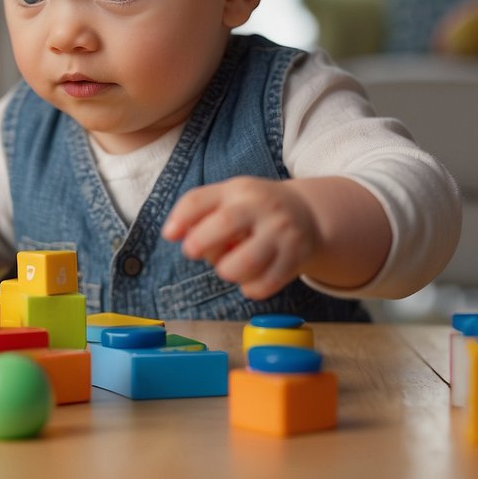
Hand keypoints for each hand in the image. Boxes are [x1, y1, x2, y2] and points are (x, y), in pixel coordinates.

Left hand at [161, 177, 320, 300]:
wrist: (307, 214)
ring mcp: (281, 233)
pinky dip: (249, 288)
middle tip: (193, 252)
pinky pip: (264, 285)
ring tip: (228, 266)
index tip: (169, 235)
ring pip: (244, 262)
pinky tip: (249, 279)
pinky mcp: (295, 258)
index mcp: (238, 190)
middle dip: (201, 243)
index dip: (179, 219)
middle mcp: (262, 207)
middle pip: (224, 224)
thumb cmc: (254, 210)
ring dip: (226, 271)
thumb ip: (198, 210)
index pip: (199, 199)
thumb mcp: (229, 198)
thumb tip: (170, 234)